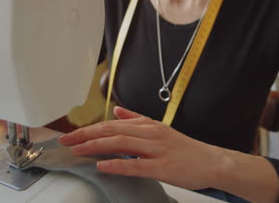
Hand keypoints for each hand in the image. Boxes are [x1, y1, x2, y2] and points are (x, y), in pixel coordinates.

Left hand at [58, 106, 230, 189]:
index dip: (89, 129)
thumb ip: (137, 119)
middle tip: (66, 141)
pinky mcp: (163, 166)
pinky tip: (103, 165)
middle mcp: (150, 134)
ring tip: (78, 150)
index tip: (71, 135)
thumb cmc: (185, 148)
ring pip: (121, 144)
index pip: (111, 125)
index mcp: (147, 126)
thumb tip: (117, 111)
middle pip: (112, 131)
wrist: (212, 162)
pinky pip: (136, 165)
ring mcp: (156, 150)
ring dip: (96, 146)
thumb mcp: (160, 128)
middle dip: (86, 135)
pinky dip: (118, 164)